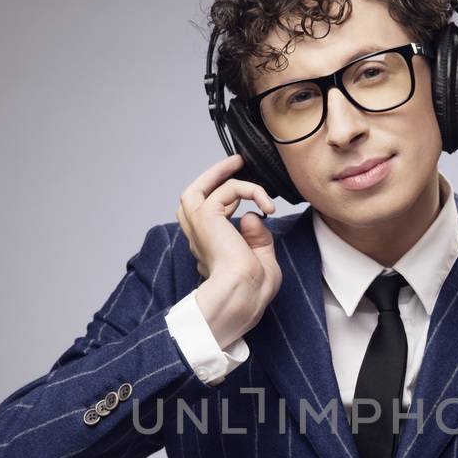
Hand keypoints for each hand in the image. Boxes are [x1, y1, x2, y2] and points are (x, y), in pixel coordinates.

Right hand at [175, 153, 282, 343]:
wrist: (242, 294)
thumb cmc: (252, 289)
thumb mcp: (261, 260)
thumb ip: (257, 238)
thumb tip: (251, 215)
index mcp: (209, 250)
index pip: (205, 219)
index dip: (225, 202)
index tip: (247, 200)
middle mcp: (199, 238)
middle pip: (191, 199)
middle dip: (210, 178)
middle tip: (234, 164)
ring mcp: (199, 227)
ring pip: (197, 189)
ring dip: (219, 173)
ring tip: (240, 162)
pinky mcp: (207, 217)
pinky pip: (228, 188)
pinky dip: (250, 190)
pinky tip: (267, 206)